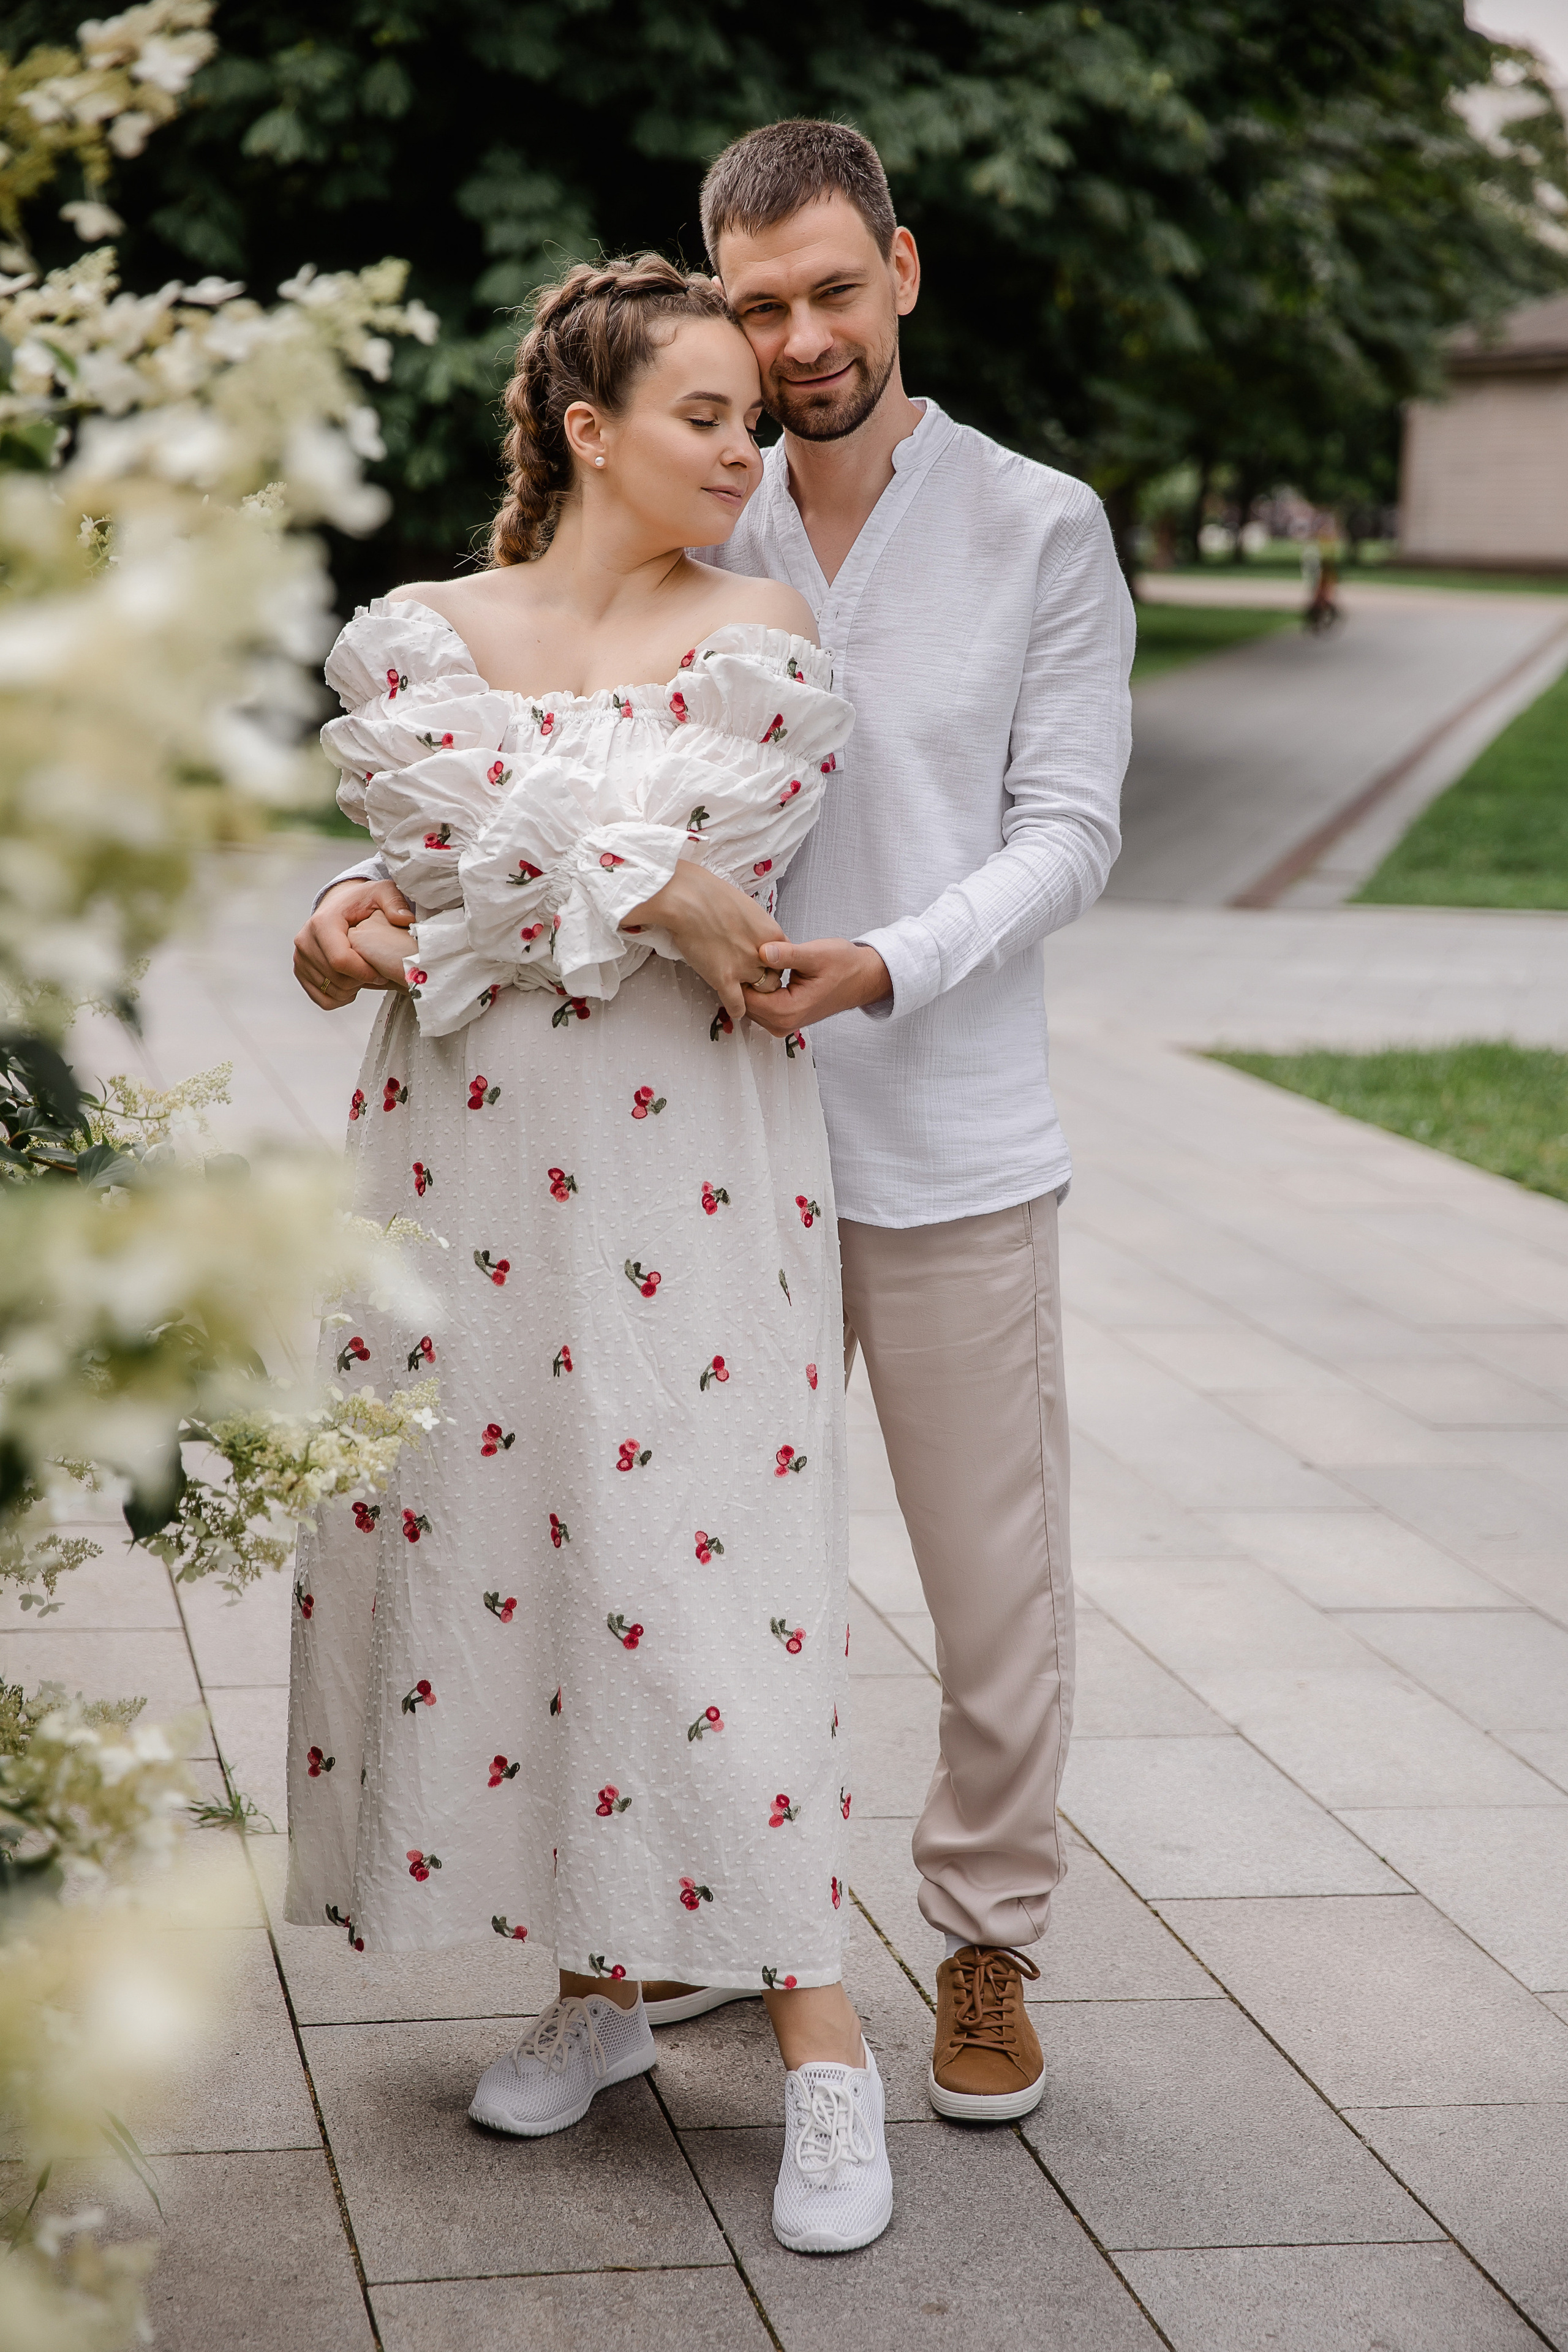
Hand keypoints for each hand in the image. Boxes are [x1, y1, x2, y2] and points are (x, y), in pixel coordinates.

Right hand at [293, 878, 412, 1008]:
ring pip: (330, 991)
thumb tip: (404, 919)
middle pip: (336, 979)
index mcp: (322, 923)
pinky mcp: (300, 970)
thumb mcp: (381, 893)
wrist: (339, 905)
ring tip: (364, 975)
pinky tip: (352, 984)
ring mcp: (300, 957)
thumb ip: (395, 903)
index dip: (365, 973)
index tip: (381, 973)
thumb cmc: (360, 901)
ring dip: (352, 990)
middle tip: (376, 973)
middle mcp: (305, 941)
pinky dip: (340, 997)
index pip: (340, 961)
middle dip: (361, 981)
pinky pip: (321, 998)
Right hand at [624, 862, 788, 1025]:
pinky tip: (733, 1007)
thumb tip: (751, 935)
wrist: (688, 899)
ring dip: (752, 995)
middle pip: (774, 978)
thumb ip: (755, 927)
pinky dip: (736, 1009)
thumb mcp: (747, 907)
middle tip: (750, 979)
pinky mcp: (724, 979)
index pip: (785, 959)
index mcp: (772, 934)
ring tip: (741, 992)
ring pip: (759, 993)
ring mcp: (744, 968)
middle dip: (764, 980)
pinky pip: (738, 1006)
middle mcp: (762, 954)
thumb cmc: (712, 895)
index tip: (761, 965)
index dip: (772, 964)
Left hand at [742, 938, 891, 1034]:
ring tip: (757, 961)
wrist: (861, 978)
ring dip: (750, 985)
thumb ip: (787, 954)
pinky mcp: (783, 1018)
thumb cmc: (844, 966)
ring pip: (750, 1005)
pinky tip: (766, 971)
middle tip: (746, 954)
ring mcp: (782, 1023)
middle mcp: (783, 1023)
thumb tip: (762, 951)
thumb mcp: (816, 954)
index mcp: (788, 1011)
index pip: (745, 998)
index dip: (740, 975)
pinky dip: (758, 989)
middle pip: (744, 1004)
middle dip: (743, 981)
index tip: (741, 955)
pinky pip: (760, 1005)